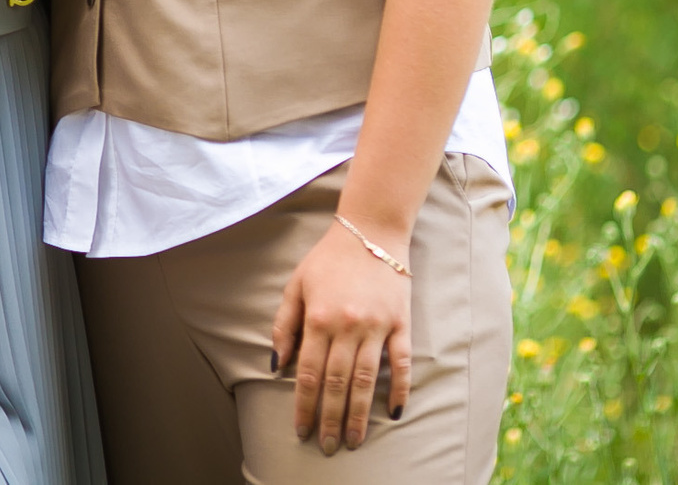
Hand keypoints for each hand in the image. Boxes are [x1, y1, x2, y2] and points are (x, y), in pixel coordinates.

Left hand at [270, 217, 410, 452]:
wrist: (370, 230)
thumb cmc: (328, 259)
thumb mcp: (296, 285)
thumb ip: (284, 325)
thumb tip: (276, 364)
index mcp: (318, 318)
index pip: (308, 374)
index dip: (303, 406)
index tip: (301, 430)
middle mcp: (346, 326)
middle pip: (335, 383)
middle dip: (329, 419)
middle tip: (326, 447)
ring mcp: (375, 326)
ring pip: (366, 379)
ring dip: (358, 414)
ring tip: (353, 440)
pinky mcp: (400, 323)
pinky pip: (401, 363)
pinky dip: (399, 388)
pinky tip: (394, 412)